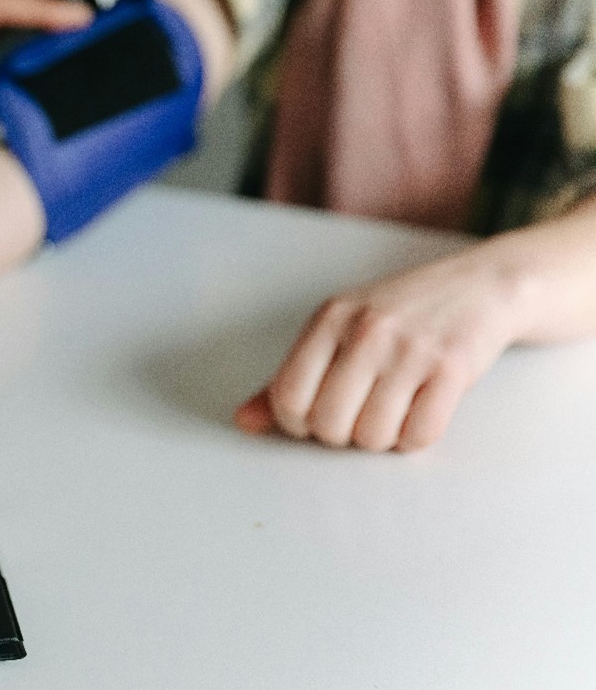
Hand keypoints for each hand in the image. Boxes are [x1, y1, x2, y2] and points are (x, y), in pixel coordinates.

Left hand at [234, 249, 525, 450]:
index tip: (316, 415)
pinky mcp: (453, 369)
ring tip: (390, 410)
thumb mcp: (338, 329)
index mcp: (329, 319)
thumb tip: (244, 422)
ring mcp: (411, 350)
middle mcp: (366, 331)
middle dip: (340, 434)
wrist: (480, 286)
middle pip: (328, 424)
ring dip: (380, 438)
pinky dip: (414, 438)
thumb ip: (289, 376)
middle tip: (358, 414)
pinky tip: (418, 413)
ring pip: (372, 436)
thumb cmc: (399, 315)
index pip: (287, 397)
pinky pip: (418, 436)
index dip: (297, 423)